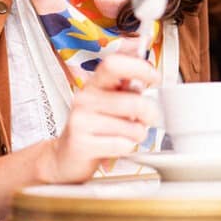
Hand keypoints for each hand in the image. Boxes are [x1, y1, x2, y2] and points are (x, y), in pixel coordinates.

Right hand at [36, 53, 160, 183]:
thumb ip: (127, 85)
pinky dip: (127, 147)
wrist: (65, 157)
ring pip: (131, 127)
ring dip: (138, 133)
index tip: (155, 78)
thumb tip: (147, 63)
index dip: (139, 68)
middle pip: (132, 101)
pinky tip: (118, 145)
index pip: (114, 64)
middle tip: (149, 117)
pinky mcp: (81, 144)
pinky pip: (121, 145)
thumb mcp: (109, 100)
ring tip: (129, 134)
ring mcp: (81, 121)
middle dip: (150, 112)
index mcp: (95, 84)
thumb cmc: (94, 126)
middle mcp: (85, 98)